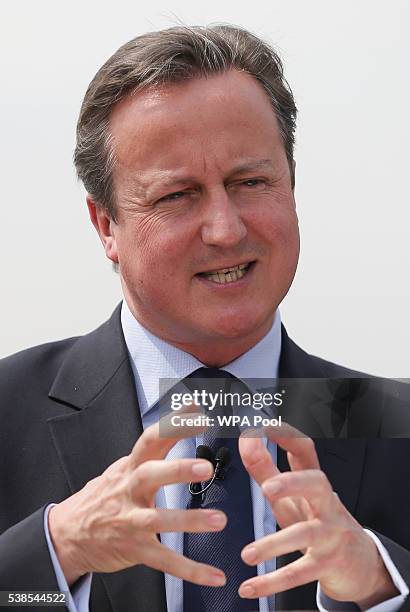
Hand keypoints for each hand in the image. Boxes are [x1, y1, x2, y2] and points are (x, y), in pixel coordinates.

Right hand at [48, 413, 226, 587]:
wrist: (68, 533)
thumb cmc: (105, 496)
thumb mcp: (125, 468)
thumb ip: (155, 448)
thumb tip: (182, 419)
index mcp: (131, 467)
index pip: (151, 439)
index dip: (173, 426)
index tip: (197, 414)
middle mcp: (130, 490)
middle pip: (151, 475)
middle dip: (177, 470)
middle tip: (205, 467)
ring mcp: (130, 521)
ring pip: (158, 519)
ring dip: (189, 520)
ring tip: (218, 520)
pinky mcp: (135, 549)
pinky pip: (165, 559)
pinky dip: (191, 569)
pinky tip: (213, 575)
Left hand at [238, 424, 397, 606]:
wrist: (356, 562)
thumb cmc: (316, 520)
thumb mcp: (291, 495)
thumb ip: (266, 468)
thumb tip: (246, 442)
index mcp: (314, 484)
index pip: (306, 452)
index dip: (288, 437)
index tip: (267, 427)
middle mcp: (325, 505)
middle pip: (317, 484)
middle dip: (293, 482)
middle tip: (267, 488)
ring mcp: (329, 534)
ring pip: (307, 534)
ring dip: (276, 544)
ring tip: (249, 554)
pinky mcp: (326, 564)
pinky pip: (299, 573)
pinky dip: (272, 582)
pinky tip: (249, 586)